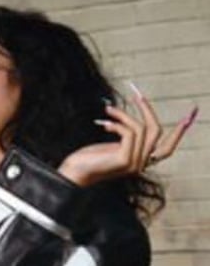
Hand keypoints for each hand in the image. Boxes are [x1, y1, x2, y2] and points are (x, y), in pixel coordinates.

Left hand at [58, 87, 196, 189]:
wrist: (74, 173)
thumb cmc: (89, 158)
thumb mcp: (113, 144)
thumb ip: (127, 136)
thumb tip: (134, 118)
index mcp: (142, 160)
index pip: (168, 147)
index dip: (180, 131)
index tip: (191, 113)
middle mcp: (142, 164)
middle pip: (157, 130)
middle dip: (147, 108)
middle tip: (135, 92)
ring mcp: (135, 164)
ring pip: (141, 128)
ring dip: (123, 114)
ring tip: (107, 109)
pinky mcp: (125, 160)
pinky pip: (129, 133)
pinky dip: (116, 123)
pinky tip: (103, 123)